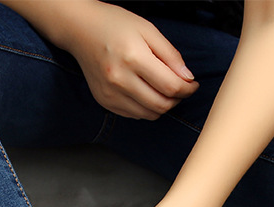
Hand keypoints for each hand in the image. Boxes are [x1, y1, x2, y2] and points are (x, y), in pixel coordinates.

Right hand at [65, 2, 198, 119]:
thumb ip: (170, 55)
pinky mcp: (105, 102)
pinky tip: (146, 92)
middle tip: (181, 89)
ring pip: (149, 114)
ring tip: (164, 90)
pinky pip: (134, 115)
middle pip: (161, 105)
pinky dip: (146, 108)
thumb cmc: (116, 25)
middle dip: (177, 100)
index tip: (192, 85)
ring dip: (162, 106)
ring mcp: (111, 94)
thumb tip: (187, 78)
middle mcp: (120, 80)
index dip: (187, 89)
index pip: (170, 86)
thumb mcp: (148, 30)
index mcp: (133, 58)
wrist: (81, 30)